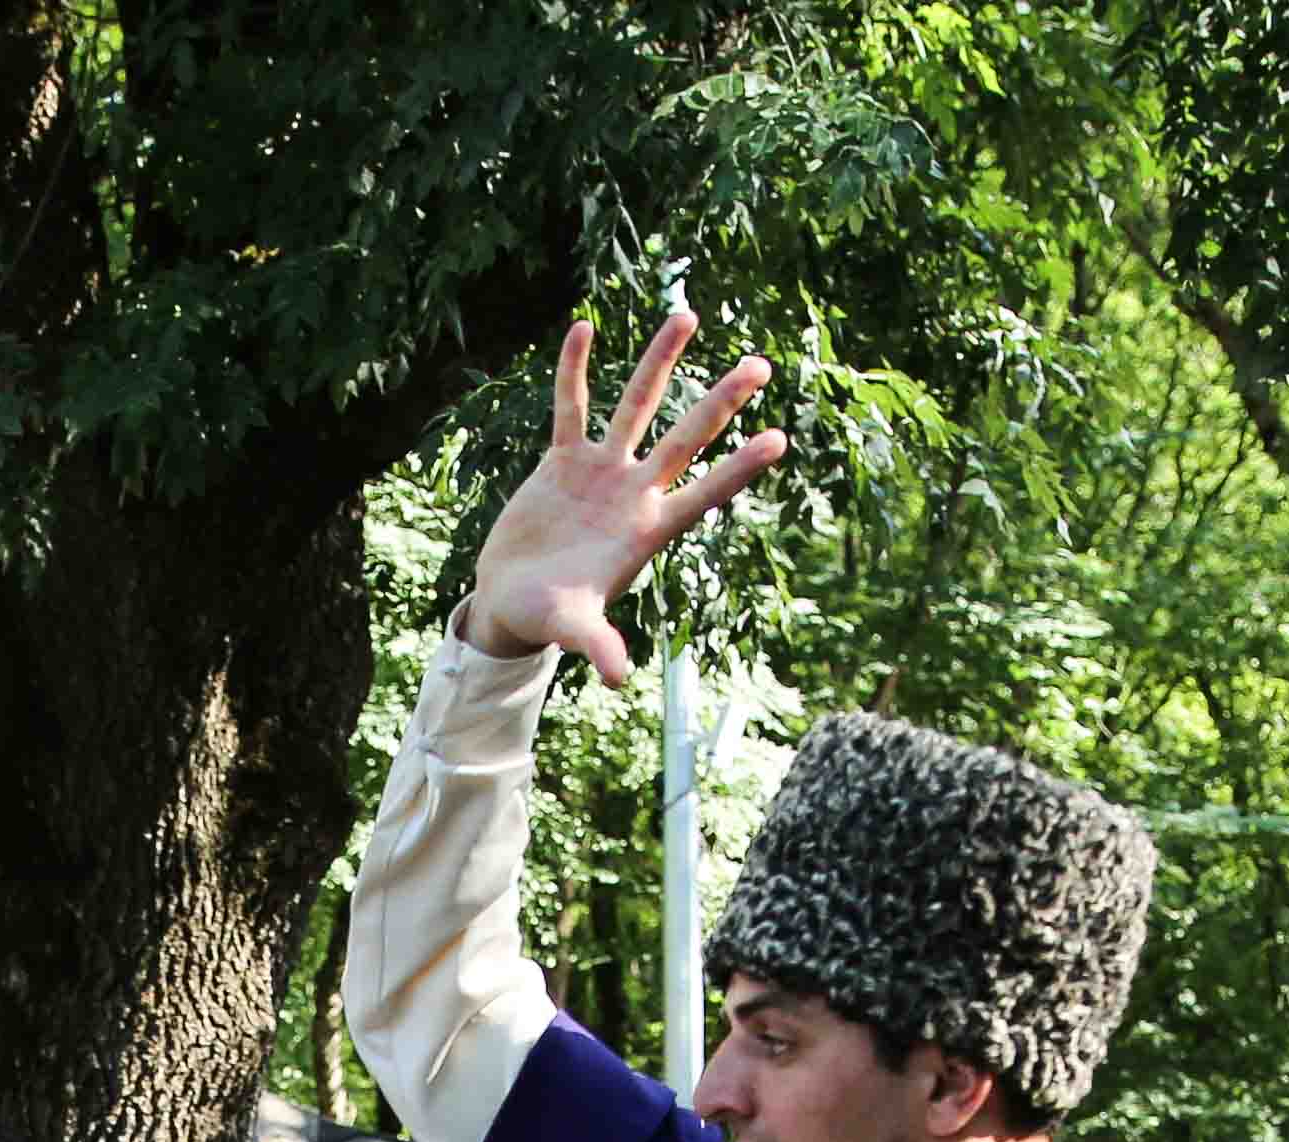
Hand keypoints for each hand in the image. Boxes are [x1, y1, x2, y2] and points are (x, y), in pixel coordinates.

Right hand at [454, 314, 786, 687]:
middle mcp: (634, 493)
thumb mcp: (571, 628)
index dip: (739, 468)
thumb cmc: (546, 618)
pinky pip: (570, 406)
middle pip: (686, 437)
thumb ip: (597, 644)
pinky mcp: (562, 461)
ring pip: (637, 405)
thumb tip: (616, 679)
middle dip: (721, 403)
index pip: (704, 493)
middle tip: (761, 366)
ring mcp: (601, 471)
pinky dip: (574, 370)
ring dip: (660, 362)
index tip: (779, 439)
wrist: (510, 601)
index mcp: (647, 530)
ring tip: (687, 315)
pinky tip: (584, 328)